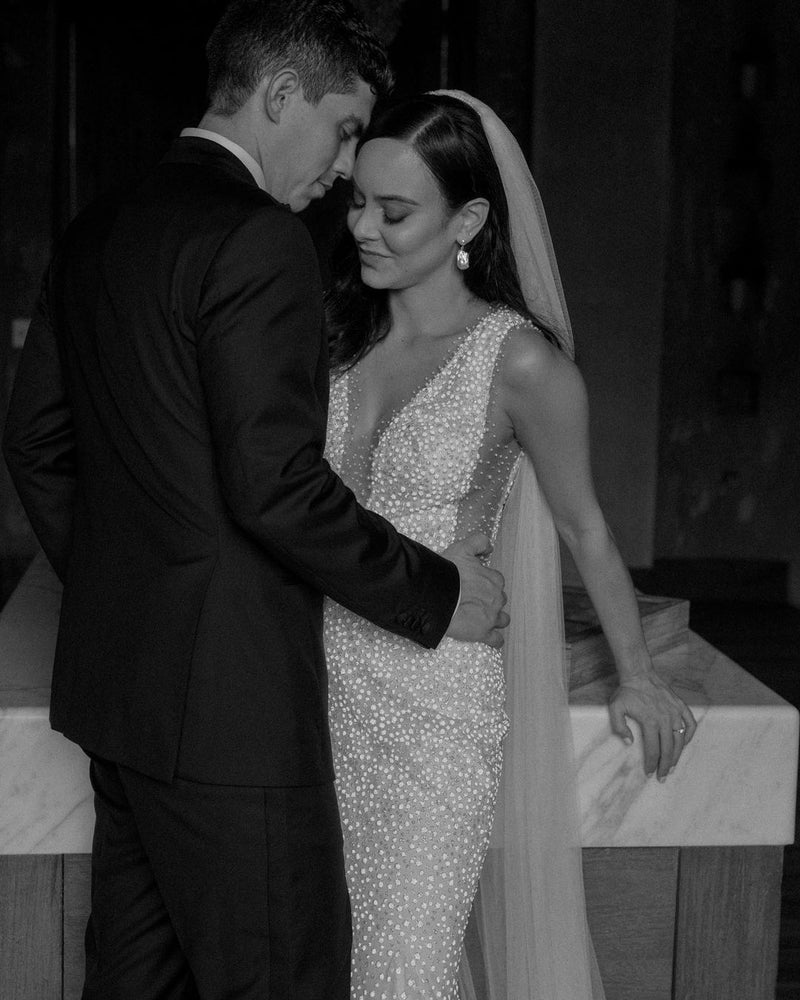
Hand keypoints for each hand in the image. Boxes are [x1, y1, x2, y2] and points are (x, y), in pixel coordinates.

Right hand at [443, 531, 508, 647]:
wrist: (437, 594)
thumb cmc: (448, 571)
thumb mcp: (463, 548)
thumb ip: (479, 542)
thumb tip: (489, 548)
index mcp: (493, 579)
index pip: (496, 580)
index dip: (485, 582)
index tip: (475, 584)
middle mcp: (496, 598)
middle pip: (499, 599)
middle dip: (490, 600)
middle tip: (475, 601)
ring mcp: (491, 616)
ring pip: (502, 619)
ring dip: (496, 619)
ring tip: (485, 619)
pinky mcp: (483, 633)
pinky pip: (496, 639)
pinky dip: (495, 640)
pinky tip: (491, 639)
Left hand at [608, 671, 695, 779]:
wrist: (639, 674)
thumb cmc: (626, 692)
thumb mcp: (615, 708)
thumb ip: (619, 726)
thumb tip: (629, 742)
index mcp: (650, 721)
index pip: (653, 749)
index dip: (651, 763)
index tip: (649, 773)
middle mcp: (665, 719)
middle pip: (668, 749)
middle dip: (666, 765)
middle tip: (663, 776)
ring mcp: (675, 712)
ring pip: (680, 740)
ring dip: (678, 755)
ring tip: (673, 766)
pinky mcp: (681, 706)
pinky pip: (690, 724)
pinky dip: (689, 735)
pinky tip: (684, 744)